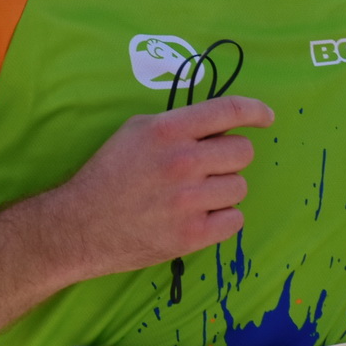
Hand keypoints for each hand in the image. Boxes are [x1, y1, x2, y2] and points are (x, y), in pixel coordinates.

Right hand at [51, 95, 274, 281]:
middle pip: (243, 152)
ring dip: (223, 191)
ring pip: (240, 187)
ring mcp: (189, 201)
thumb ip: (178, 124)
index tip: (266, 118)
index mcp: (167, 130)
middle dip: (229, 159)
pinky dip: (221, 219)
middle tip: (205, 170)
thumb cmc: (108, 175)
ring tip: (194, 197)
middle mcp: (182, 162)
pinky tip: (198, 217)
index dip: (256, 111)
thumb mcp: (136, 131)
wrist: (80, 225)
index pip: (229, 111)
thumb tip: (221, 125)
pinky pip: (235, 220)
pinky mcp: (192, 235)